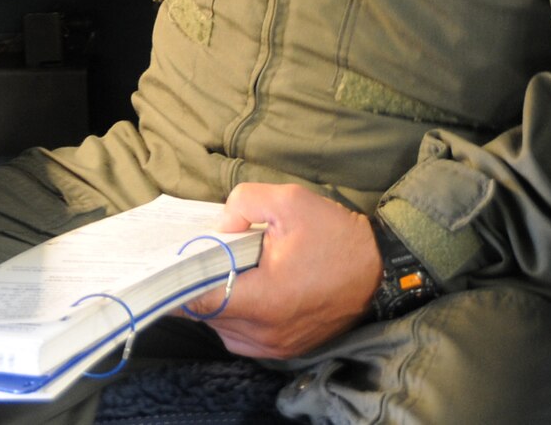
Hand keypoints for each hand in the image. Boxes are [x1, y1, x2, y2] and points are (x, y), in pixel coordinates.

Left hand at [180, 183, 380, 359]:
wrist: (380, 270)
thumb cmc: (336, 236)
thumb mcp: (289, 201)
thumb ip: (243, 203)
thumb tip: (219, 227)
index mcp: (264, 301)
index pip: (200, 300)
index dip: (180, 278)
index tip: (170, 258)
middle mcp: (266, 333)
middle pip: (207, 314)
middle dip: (198, 283)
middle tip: (195, 255)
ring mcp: (276, 346)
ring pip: (222, 327)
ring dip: (215, 300)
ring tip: (220, 268)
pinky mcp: (285, 349)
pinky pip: (242, 335)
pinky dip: (234, 313)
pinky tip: (240, 286)